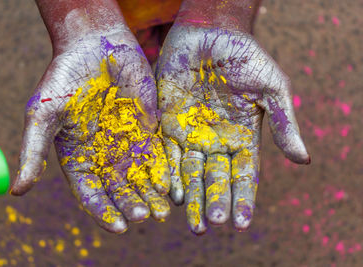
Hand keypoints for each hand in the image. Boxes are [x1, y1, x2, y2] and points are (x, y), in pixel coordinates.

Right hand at [10, 2, 170, 233]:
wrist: (94, 46)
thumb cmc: (64, 78)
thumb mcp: (43, 113)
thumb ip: (33, 150)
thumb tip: (18, 191)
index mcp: (78, 157)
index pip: (91, 193)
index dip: (103, 211)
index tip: (119, 226)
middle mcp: (104, 156)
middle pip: (120, 189)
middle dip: (132, 204)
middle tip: (144, 216)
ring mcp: (127, 143)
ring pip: (141, 177)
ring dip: (152, 195)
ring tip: (163, 211)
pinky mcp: (147, 128)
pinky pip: (157, 154)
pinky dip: (163, 170)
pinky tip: (171, 184)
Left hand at [156, 21, 309, 232]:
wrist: (207, 32)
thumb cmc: (244, 56)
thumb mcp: (270, 87)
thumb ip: (283, 123)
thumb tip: (303, 160)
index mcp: (242, 137)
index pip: (244, 175)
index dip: (243, 199)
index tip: (241, 223)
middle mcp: (215, 142)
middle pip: (214, 179)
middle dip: (213, 201)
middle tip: (210, 224)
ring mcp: (190, 135)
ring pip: (189, 172)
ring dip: (190, 197)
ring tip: (190, 220)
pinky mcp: (167, 123)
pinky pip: (166, 153)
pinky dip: (167, 173)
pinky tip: (169, 192)